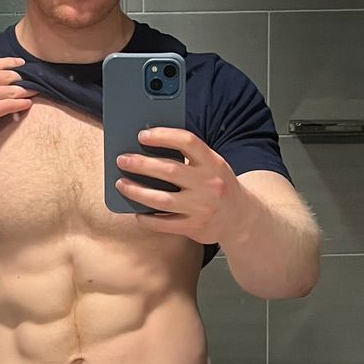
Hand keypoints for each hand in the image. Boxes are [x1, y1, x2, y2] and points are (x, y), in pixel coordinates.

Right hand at [0, 57, 33, 147]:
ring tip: (34, 91)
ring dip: (25, 91)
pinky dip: (22, 104)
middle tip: (30, 79)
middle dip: (21, 77)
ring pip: (13, 90)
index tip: (20, 62)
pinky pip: (12, 105)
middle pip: (7, 75)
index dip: (11, 63)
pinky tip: (28, 104)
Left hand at [115, 128, 248, 243]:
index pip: (188, 142)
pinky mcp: (194, 227)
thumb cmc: (219, 186)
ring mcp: (202, 207)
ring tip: (121, 184)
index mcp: (213, 162)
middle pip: (169, 171)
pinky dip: (147, 218)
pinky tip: (137, 211)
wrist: (241, 218)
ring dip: (137, 191)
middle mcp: (209, 184)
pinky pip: (164, 224)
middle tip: (122, 160)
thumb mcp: (213, 165)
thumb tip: (150, 147)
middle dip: (141, 164)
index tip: (142, 135)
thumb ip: (190, 157)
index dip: (163, 136)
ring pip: (162, 200)